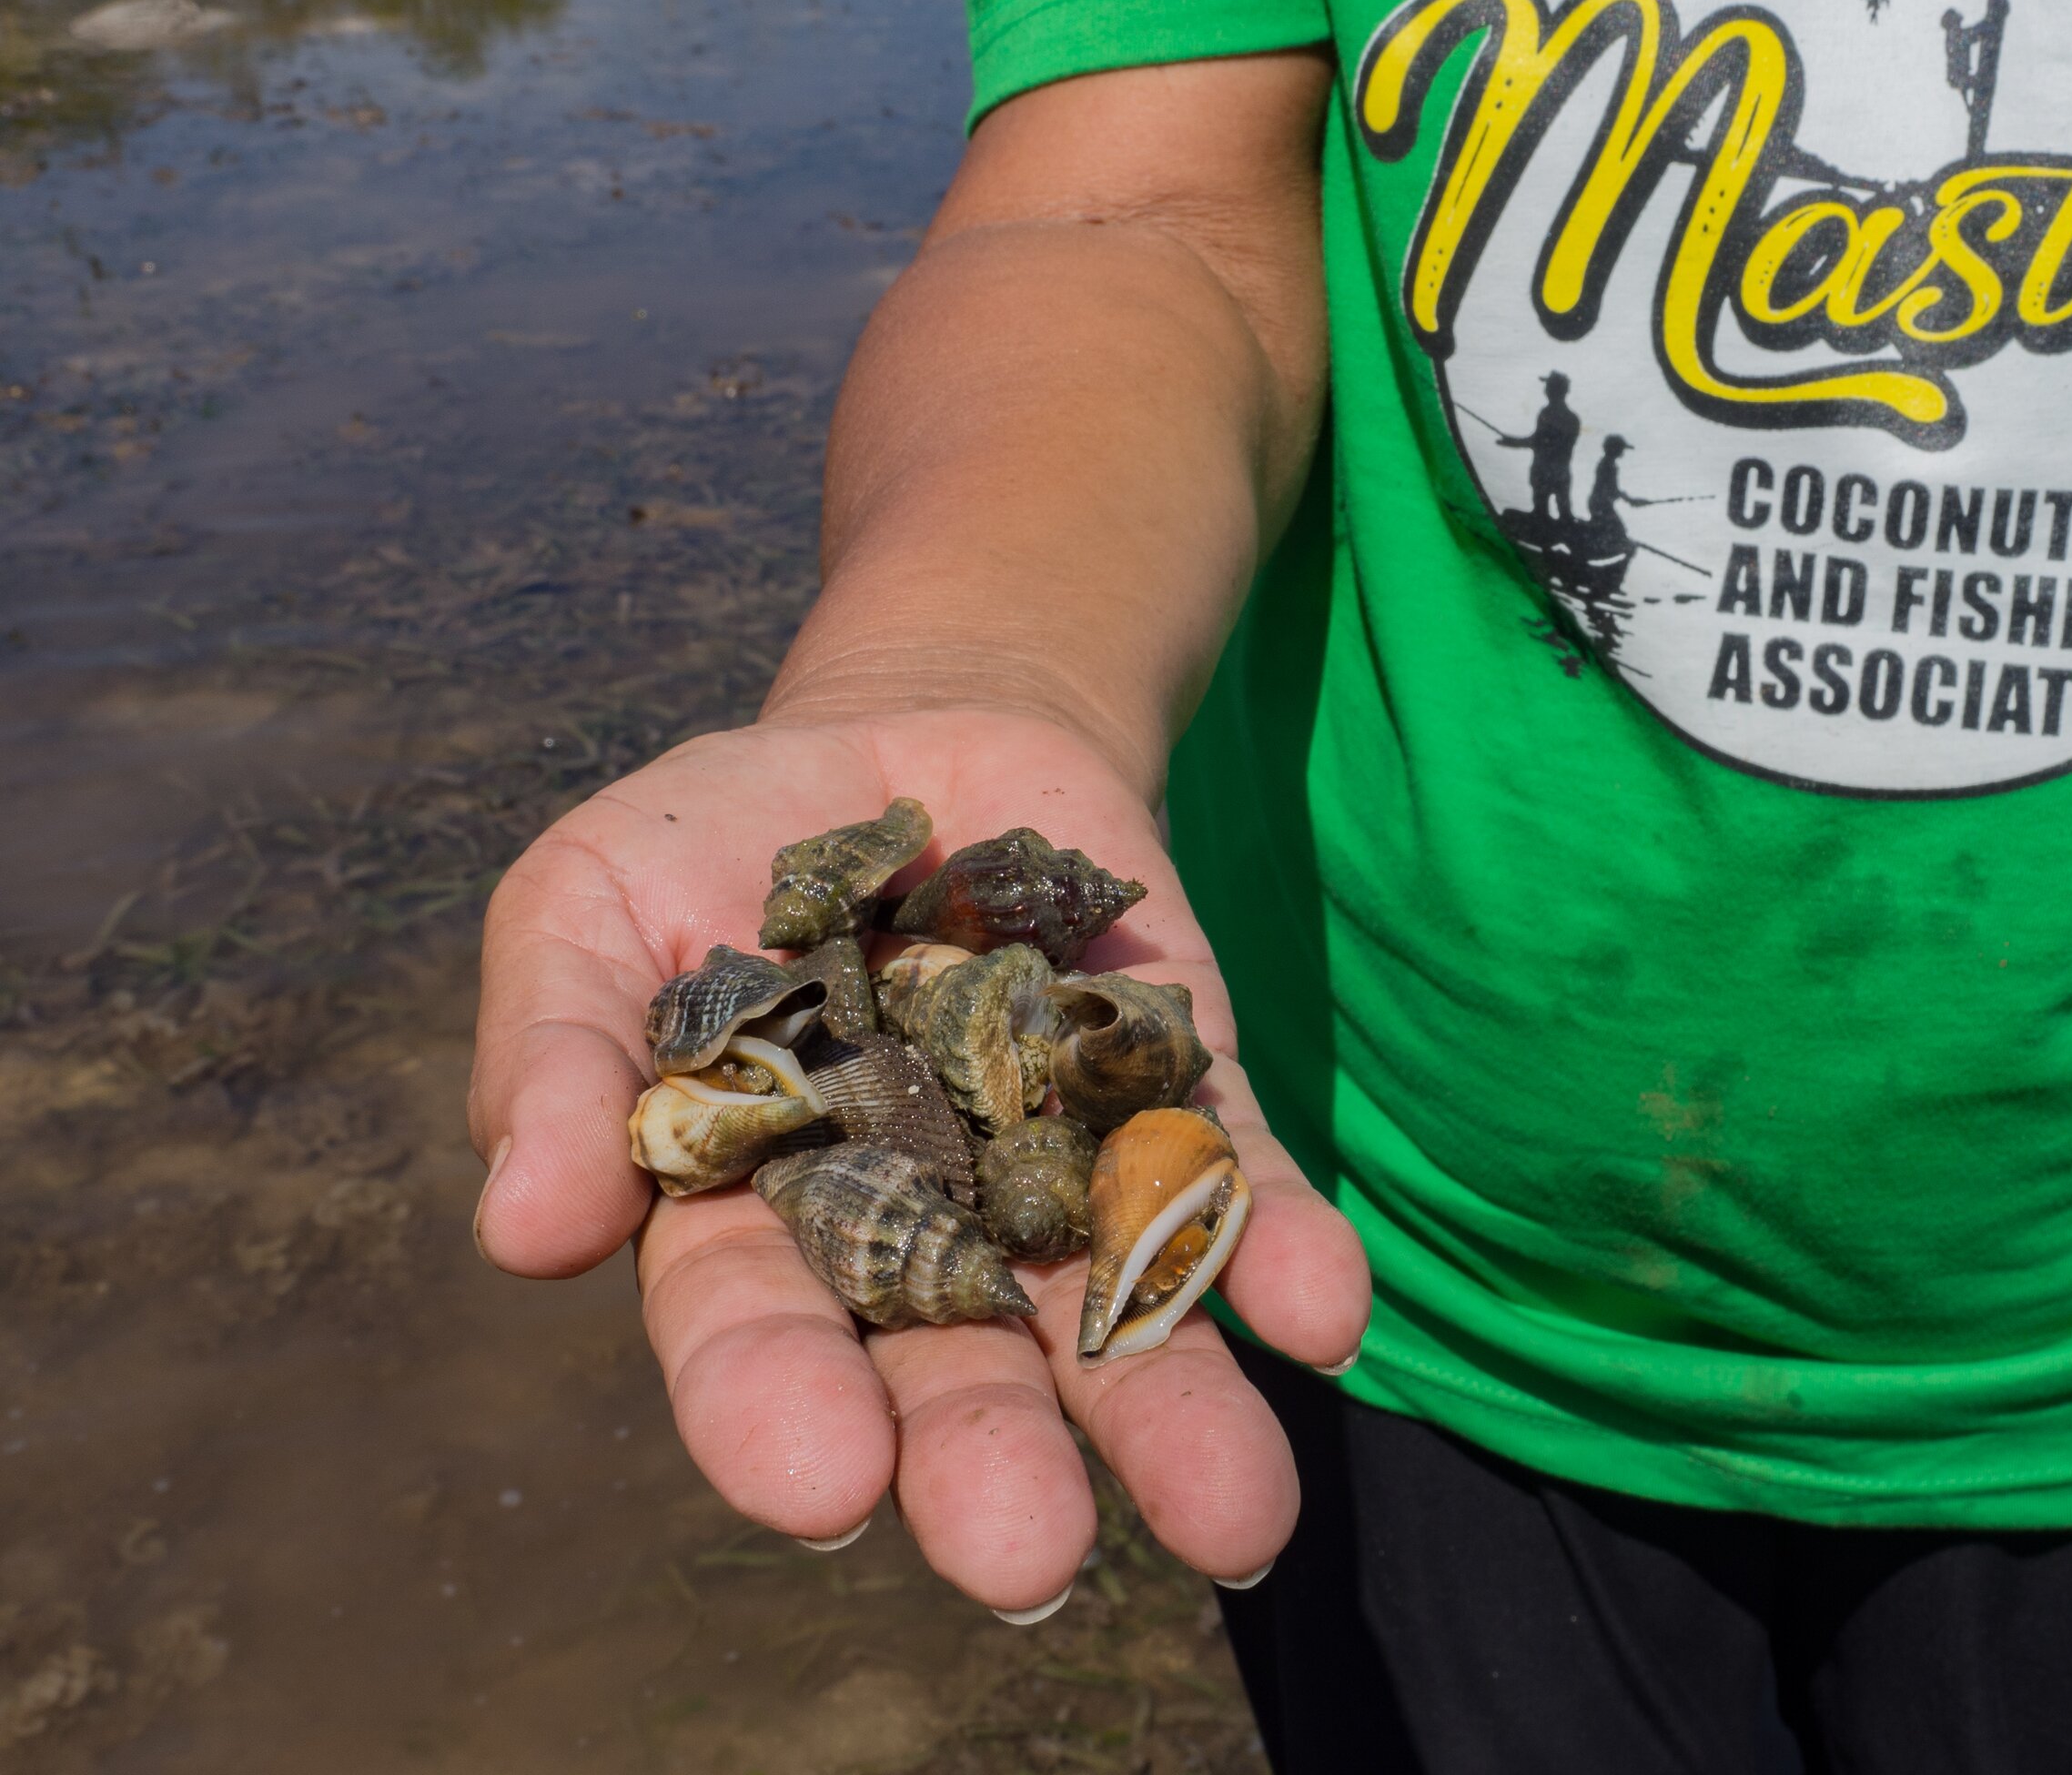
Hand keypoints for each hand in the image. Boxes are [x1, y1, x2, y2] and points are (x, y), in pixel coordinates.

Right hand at [466, 706, 1371, 1612]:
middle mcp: (917, 1241)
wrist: (908, 733)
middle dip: (990, 1463)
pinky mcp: (1176, 1102)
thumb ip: (557, 1055)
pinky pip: (1232, 1187)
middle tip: (1026, 1559)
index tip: (822, 1485)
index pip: (756, 1336)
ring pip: (1114, 1319)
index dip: (779, 1411)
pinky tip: (1325, 1313)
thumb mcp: (589, 906)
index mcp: (751, 1225)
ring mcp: (1056, 1179)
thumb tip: (525, 1231)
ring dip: (1175, 1413)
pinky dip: (1279, 1250)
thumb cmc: (715, 847)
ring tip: (1238, 1516)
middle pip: (952, 1372)